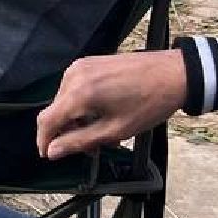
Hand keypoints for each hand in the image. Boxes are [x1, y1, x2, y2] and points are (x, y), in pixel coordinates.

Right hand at [35, 50, 187, 159]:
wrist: (174, 74)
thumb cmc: (149, 104)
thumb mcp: (115, 130)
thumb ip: (79, 142)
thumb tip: (52, 152)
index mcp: (79, 93)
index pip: (46, 120)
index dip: (44, 141)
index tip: (49, 155)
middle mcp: (73, 76)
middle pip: (55, 110)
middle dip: (66, 131)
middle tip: (89, 147)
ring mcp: (80, 66)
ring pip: (64, 99)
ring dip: (75, 117)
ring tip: (100, 129)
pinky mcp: (89, 62)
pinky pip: (74, 87)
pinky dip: (81, 103)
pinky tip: (101, 112)